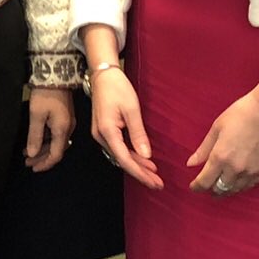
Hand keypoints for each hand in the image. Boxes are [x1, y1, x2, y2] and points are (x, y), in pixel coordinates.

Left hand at [24, 87, 74, 171]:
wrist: (55, 74)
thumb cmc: (45, 94)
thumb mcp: (36, 115)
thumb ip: (35, 136)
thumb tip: (33, 154)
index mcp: (62, 130)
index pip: (56, 155)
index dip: (44, 164)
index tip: (32, 167)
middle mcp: (68, 128)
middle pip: (56, 150)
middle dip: (41, 157)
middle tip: (27, 161)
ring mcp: (67, 122)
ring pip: (55, 142)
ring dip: (42, 149)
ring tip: (27, 152)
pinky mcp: (64, 116)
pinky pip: (56, 134)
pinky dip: (45, 139)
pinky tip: (35, 139)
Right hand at [87, 67, 162, 189]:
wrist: (103, 73)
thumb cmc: (117, 88)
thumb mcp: (131, 109)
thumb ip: (138, 134)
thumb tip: (146, 156)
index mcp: (107, 132)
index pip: (125, 159)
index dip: (140, 173)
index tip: (154, 182)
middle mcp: (101, 136)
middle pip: (122, 160)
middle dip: (141, 173)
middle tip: (158, 184)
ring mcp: (101, 134)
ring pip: (121, 155)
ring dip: (137, 165)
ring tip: (154, 175)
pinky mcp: (105, 130)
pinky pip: (119, 147)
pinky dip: (132, 154)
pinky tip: (143, 160)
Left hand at [186, 69, 258, 196]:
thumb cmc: (240, 114)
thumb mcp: (216, 128)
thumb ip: (203, 149)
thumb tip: (190, 164)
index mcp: (220, 157)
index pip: (205, 182)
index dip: (197, 187)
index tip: (193, 187)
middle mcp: (235, 168)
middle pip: (219, 189)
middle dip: (210, 190)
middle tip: (205, 187)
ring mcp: (250, 171)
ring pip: (234, 190)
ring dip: (224, 190)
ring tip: (219, 187)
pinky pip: (248, 186)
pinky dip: (239, 187)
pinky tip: (235, 183)